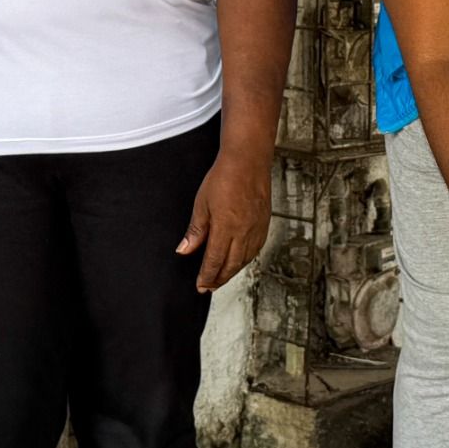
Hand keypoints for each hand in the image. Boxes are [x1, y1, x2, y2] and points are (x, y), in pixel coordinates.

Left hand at [178, 149, 270, 291]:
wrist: (248, 161)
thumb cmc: (224, 177)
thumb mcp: (201, 204)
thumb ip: (195, 231)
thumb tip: (184, 250)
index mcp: (226, 229)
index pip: (214, 261)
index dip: (207, 276)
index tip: (200, 286)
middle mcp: (244, 233)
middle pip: (231, 265)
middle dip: (219, 278)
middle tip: (209, 286)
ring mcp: (256, 229)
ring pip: (245, 259)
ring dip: (232, 271)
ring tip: (222, 276)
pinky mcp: (264, 223)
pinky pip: (255, 249)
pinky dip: (246, 259)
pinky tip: (240, 260)